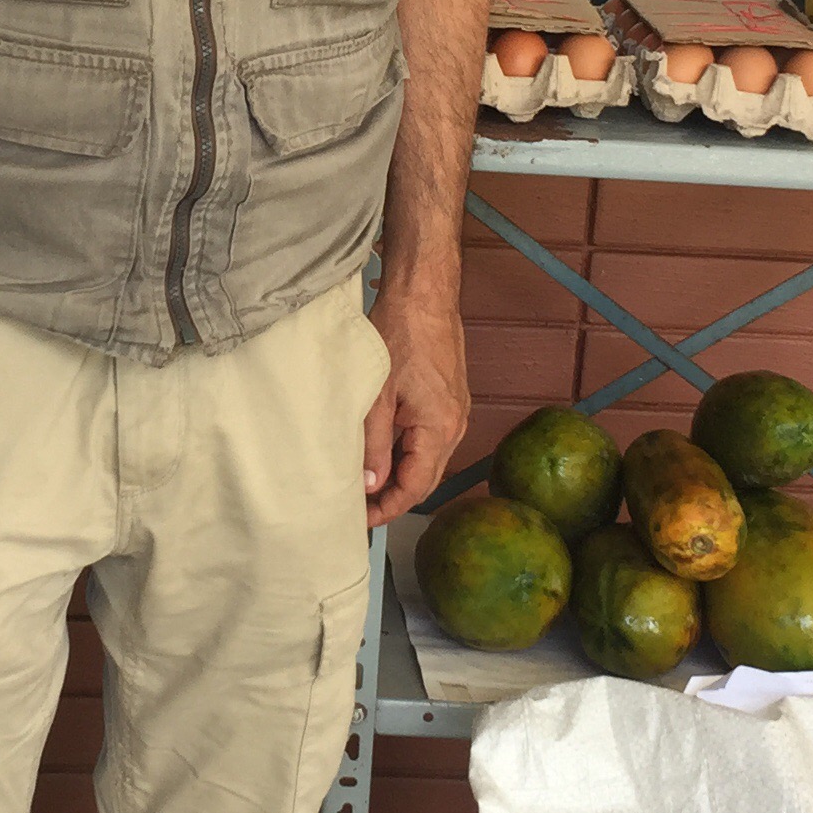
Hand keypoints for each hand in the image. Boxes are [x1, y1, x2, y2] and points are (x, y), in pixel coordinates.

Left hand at [362, 271, 470, 527]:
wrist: (423, 293)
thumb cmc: (400, 333)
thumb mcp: (376, 396)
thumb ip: (372, 445)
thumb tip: (370, 485)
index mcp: (440, 429)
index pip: (415, 488)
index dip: (387, 508)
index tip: (361, 519)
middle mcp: (454, 425)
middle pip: (425, 478)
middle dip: (392, 497)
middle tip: (357, 507)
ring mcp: (454, 411)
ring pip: (426, 459)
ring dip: (397, 474)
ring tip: (363, 482)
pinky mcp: (448, 399)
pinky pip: (428, 438)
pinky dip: (405, 451)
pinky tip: (379, 450)